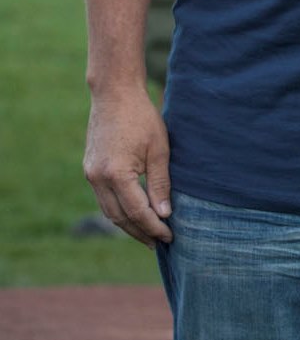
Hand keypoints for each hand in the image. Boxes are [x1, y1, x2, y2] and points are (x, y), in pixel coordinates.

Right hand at [84, 85, 171, 245]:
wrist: (114, 96)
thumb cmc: (142, 118)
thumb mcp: (159, 150)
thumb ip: (161, 184)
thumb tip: (165, 213)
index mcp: (116, 174)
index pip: (137, 212)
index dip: (154, 227)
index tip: (169, 237)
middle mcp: (98, 179)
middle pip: (120, 217)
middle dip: (140, 232)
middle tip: (160, 243)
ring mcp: (90, 176)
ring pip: (109, 211)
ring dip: (128, 226)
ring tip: (148, 235)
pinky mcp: (90, 171)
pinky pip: (104, 199)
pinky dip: (119, 211)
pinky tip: (133, 215)